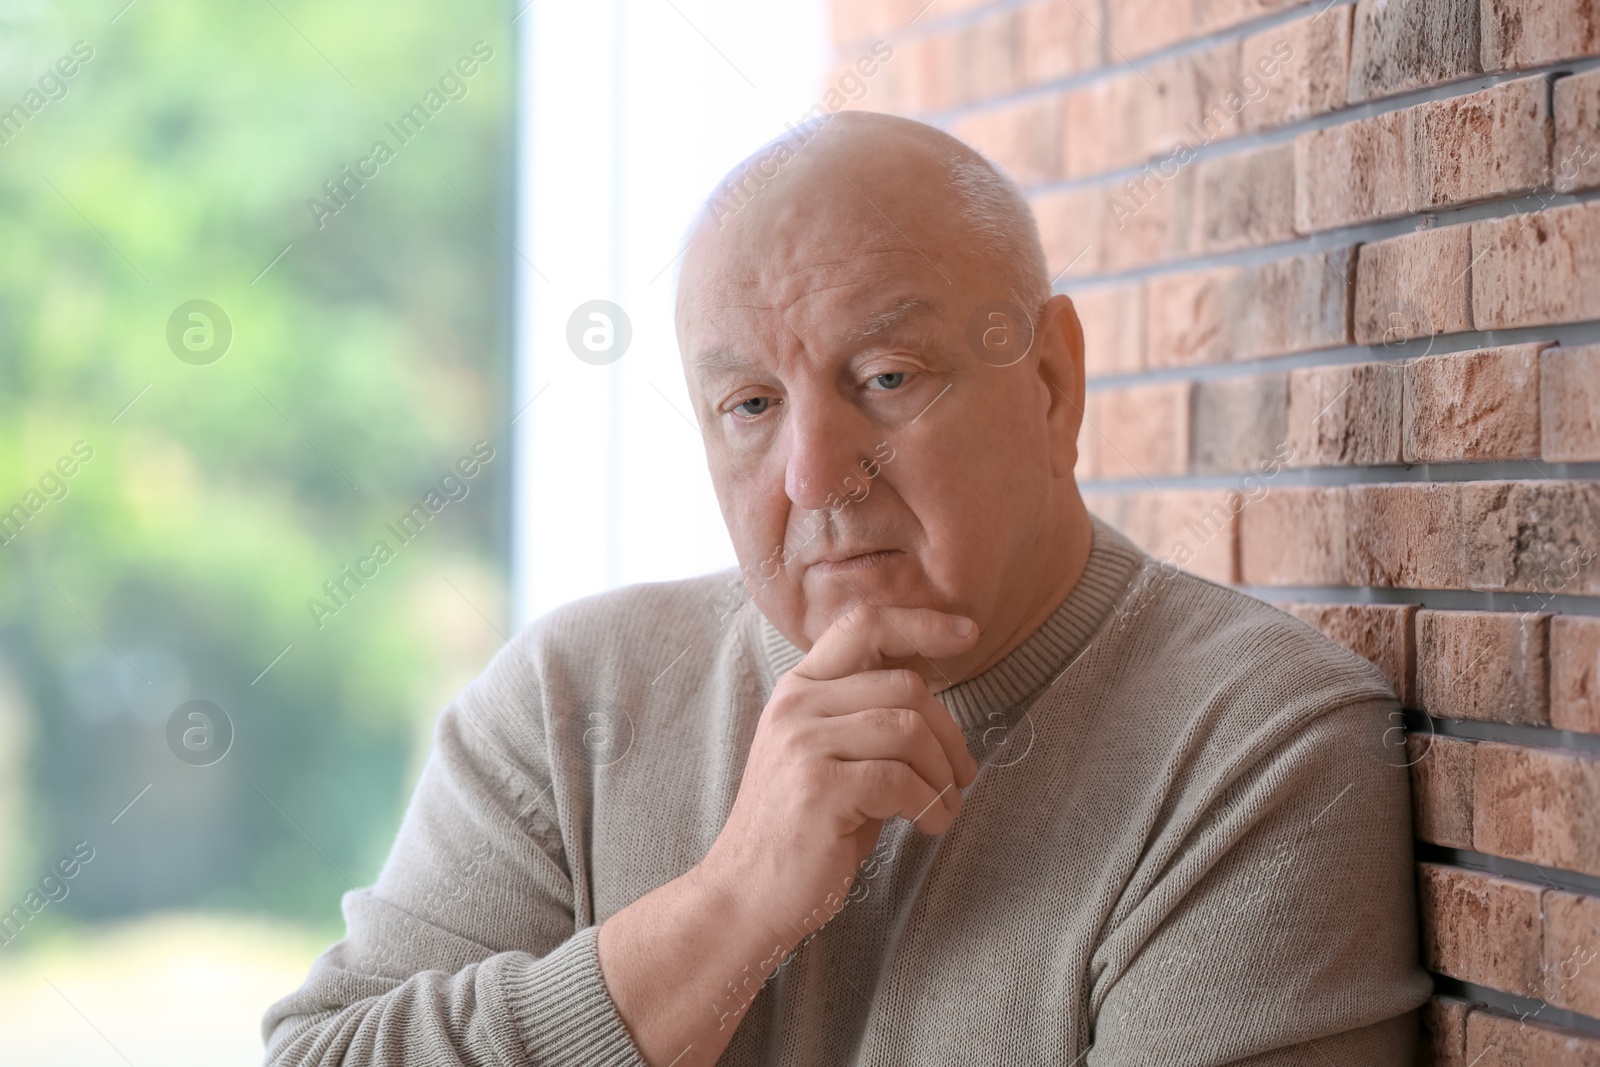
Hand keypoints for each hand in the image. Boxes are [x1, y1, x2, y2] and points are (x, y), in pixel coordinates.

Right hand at [697, 603, 980, 946]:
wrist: (744, 895)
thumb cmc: (801, 830)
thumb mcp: (829, 757)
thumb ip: (866, 719)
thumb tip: (934, 703)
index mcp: (800, 688)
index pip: (863, 625)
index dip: (921, 623)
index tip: (967, 634)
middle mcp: (796, 704)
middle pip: (905, 684)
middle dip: (950, 732)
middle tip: (962, 774)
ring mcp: (802, 743)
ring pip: (908, 729)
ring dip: (943, 773)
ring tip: (945, 804)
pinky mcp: (818, 787)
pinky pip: (901, 778)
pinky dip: (930, 804)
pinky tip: (929, 825)